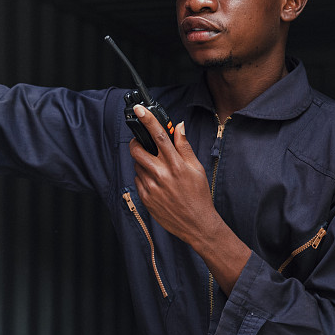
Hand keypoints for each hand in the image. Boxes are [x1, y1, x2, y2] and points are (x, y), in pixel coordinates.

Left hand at [129, 106, 214, 245]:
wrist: (197, 224)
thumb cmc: (199, 195)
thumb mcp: (196, 168)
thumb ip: (184, 146)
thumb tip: (178, 126)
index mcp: (176, 165)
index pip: (159, 136)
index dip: (148, 120)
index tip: (139, 109)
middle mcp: (161, 175)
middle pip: (138, 150)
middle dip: (136, 143)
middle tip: (141, 143)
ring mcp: (151, 187)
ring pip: (137, 165)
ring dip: (143, 162)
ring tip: (157, 170)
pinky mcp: (145, 198)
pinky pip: (137, 180)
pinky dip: (143, 177)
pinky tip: (156, 183)